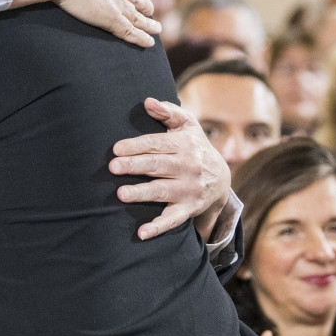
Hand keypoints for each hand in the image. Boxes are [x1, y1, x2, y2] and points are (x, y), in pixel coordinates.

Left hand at [109, 98, 230, 240]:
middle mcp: (188, 167)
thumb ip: (168, 112)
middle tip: (113, 167)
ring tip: (121, 194)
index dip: (137, 146)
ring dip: (142, 193)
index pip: (157, 144)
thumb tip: (148, 101)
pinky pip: (172, 220)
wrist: (222, 179)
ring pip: (162, 191)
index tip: (116, 149)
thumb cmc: (195, 147)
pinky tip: (141, 233)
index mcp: (185, 145)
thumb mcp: (187, 125)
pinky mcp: (188, 209)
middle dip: (135, 166)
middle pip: (157, 166)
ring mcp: (189, 190)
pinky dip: (158, 228)